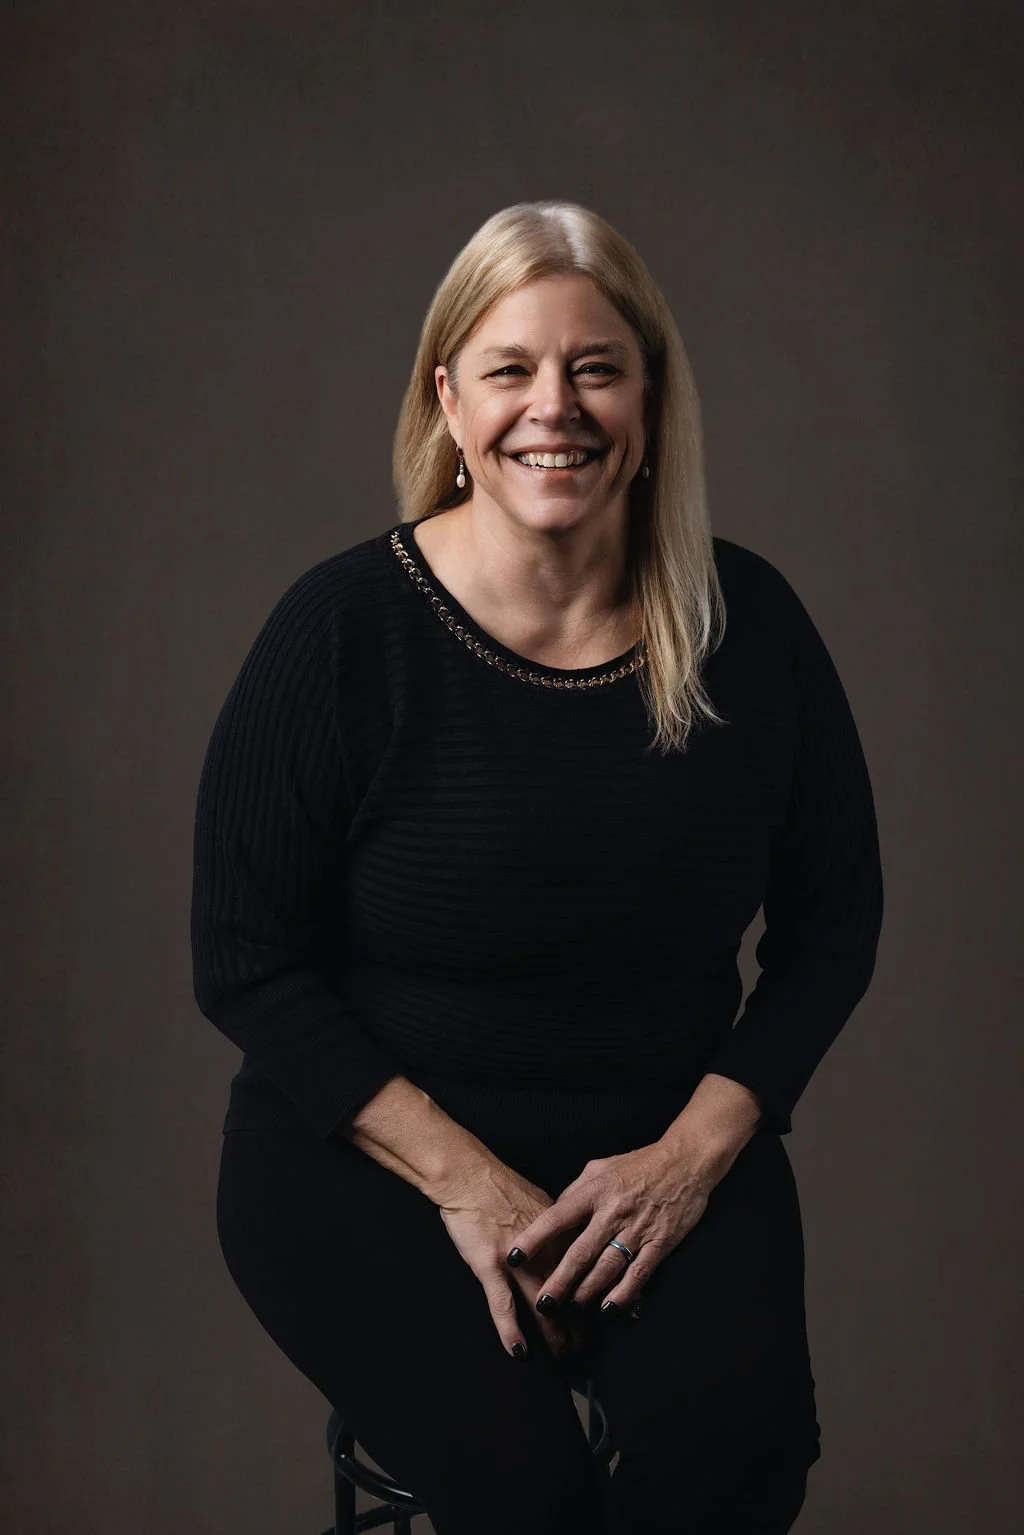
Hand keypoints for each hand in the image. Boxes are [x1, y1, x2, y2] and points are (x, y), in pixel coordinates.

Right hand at [436, 1157, 594, 1360]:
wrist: (470, 1176)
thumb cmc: (503, 1187)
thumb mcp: (543, 1203)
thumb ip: (561, 1228)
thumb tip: (577, 1242)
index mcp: (561, 1235)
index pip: (588, 1274)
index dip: (598, 1297)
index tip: (609, 1315)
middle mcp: (545, 1250)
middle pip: (570, 1295)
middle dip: (581, 1325)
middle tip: (589, 1348)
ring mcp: (517, 1261)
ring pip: (543, 1306)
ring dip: (555, 1335)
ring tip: (564, 1357)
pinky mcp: (490, 1266)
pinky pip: (503, 1304)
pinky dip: (512, 1330)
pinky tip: (520, 1351)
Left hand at [505, 1138, 714, 1316]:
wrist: (684, 1162)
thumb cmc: (636, 1165)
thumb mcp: (599, 1168)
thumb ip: (575, 1194)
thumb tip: (552, 1218)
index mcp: (594, 1190)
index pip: (556, 1217)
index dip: (533, 1239)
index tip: (513, 1258)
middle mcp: (613, 1211)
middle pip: (580, 1252)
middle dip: (559, 1281)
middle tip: (543, 1304)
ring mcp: (637, 1229)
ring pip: (607, 1267)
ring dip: (587, 1292)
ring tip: (571, 1309)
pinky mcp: (660, 1243)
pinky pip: (638, 1274)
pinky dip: (622, 1295)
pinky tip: (608, 1310)